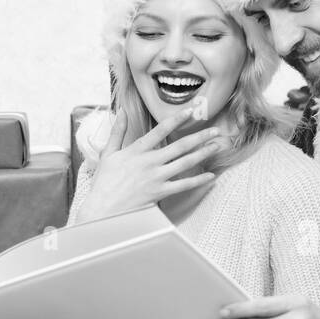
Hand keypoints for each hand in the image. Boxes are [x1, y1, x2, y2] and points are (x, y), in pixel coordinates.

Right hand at [78, 101, 221, 218]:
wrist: (102, 208)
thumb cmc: (104, 182)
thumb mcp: (108, 153)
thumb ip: (117, 131)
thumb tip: (120, 111)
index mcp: (136, 150)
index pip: (160, 130)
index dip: (177, 120)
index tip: (190, 112)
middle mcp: (149, 162)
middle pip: (180, 146)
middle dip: (200, 137)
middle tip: (216, 131)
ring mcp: (156, 178)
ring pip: (185, 163)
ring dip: (203, 153)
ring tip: (217, 147)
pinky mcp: (160, 193)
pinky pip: (183, 185)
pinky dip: (198, 180)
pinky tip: (210, 175)